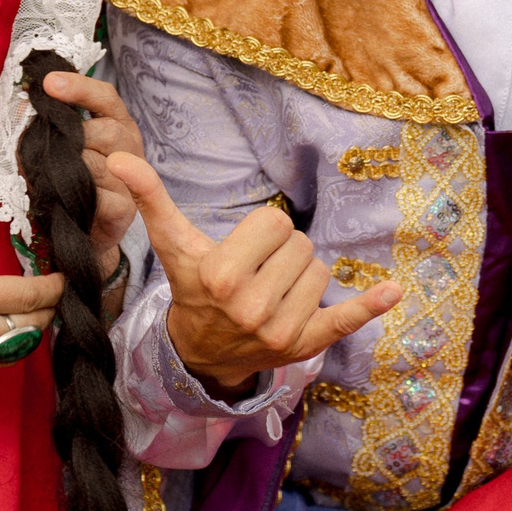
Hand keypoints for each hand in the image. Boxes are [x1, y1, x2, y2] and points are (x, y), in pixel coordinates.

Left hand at [39, 70, 142, 273]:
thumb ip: (51, 126)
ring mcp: (130, 179)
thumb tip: (24, 106)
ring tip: (49, 177)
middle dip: (73, 138)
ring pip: (101, 163)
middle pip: (106, 130)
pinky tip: (64, 198)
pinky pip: (102, 196)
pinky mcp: (125, 209)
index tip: (48, 82)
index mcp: (116, 123)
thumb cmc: (70, 181)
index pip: (104, 97)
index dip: (79, 87)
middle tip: (49, 150)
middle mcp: (129, 146)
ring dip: (69, 170)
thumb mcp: (60, 147)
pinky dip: (80, 196)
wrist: (80, 231)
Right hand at [110, 152, 400, 398]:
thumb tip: (118, 158)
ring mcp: (281, 331)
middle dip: (282, 252)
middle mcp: (252, 306)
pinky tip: (393, 291)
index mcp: (222, 276)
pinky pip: (345, 320)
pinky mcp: (306, 345)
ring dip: (302, 274)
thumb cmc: (193, 286)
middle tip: (256, 273)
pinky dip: (370, 306)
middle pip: (300, 245)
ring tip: (273, 290)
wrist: (201, 352)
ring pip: (320, 271)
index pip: (273, 223)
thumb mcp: (174, 242)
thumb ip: (151, 198)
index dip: (261, 232)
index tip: (242, 251)